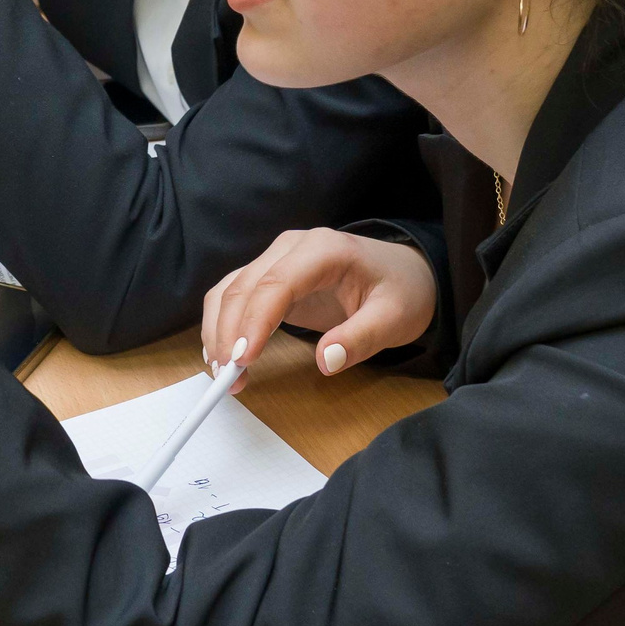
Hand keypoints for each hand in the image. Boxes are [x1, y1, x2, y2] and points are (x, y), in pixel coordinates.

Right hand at [202, 229, 437, 382]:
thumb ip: (361, 339)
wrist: (405, 273)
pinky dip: (223, 323)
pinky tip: (223, 354)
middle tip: (228, 378)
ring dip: (219, 330)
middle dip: (229, 333)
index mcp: (325, 250)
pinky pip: (234, 294)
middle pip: (244, 286)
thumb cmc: (401, 292)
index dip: (255, 321)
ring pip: (230, 289)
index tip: (243, 359)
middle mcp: (292, 247)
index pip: (276, 283)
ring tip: (223, 372)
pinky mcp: (270, 276)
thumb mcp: (395, 319)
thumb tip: (325, 362)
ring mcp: (277, 259)